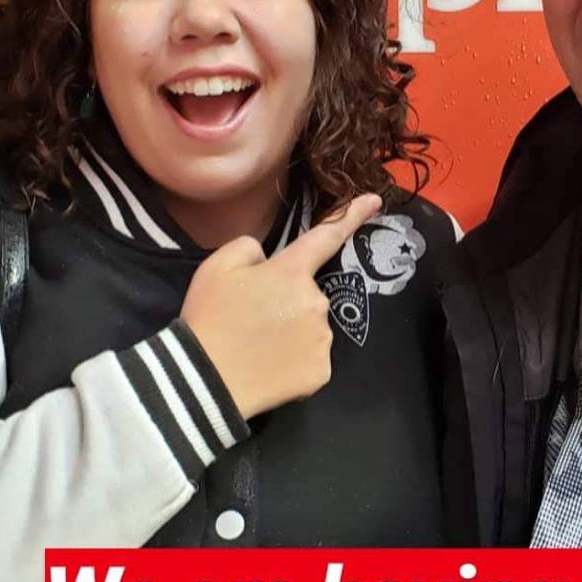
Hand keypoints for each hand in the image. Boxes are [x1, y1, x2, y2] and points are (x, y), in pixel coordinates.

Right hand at [180, 193, 381, 420]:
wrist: (206, 381)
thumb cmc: (210, 318)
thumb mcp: (216, 267)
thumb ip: (248, 248)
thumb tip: (266, 257)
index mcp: (291, 272)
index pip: (326, 237)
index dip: (352, 216)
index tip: (375, 200)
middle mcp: (316, 301)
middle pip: (307, 294)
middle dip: (286, 302)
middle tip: (252, 320)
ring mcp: (322, 338)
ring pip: (311, 327)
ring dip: (292, 332)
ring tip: (256, 345)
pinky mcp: (321, 372)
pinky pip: (312, 358)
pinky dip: (295, 362)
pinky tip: (269, 366)